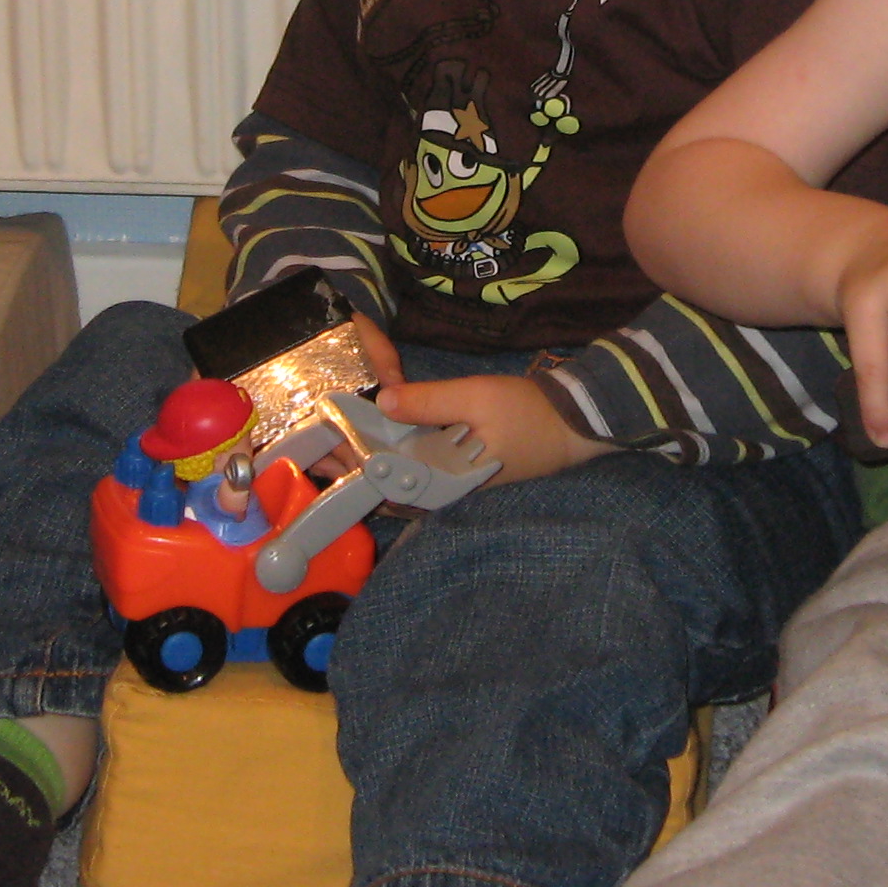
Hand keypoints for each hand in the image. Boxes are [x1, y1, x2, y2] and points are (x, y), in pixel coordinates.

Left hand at [347, 321, 608, 486]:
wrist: (573, 424)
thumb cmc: (527, 414)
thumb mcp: (477, 398)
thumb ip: (429, 401)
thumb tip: (384, 402)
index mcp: (443, 480)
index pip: (384, 480)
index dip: (350, 463)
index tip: (321, 446)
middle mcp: (442, 489)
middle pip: (384, 482)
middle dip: (350, 464)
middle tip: (314, 443)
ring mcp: (449, 481)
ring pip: (396, 476)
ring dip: (366, 459)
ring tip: (332, 442)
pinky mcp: (457, 469)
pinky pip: (414, 467)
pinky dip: (391, 454)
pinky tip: (374, 439)